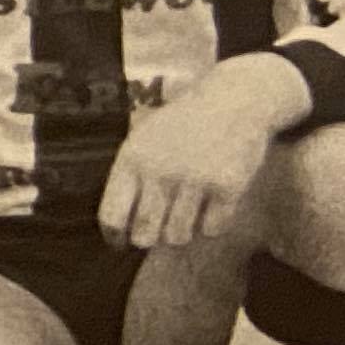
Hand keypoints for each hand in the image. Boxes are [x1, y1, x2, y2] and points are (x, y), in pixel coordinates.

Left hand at [102, 57, 304, 251]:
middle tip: (153, 235)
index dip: (114, 236)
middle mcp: (160, 172)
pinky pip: (212, 228)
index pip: (112, 214)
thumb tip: (118, 223)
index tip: (119, 242)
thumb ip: (131, 175)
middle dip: (147, 240)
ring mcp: (195, 180)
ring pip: (178, 235)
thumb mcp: (143, 139)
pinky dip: (210, 225)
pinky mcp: (227, 187)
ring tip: (182, 220)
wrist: (233, 101)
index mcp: (132, 159)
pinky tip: (210, 209)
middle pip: (145, 233)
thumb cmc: (182, 123)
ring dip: (179, 234)